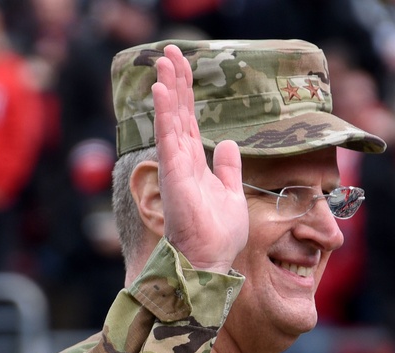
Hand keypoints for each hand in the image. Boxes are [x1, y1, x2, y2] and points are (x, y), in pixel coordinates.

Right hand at [152, 44, 248, 272]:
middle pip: (178, 114)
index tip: (184, 66)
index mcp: (195, 165)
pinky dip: (166, 114)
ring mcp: (176, 168)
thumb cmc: (218, 234)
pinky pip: (169, 138)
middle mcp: (182, 162)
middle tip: (170, 52)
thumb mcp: (231, 194)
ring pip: (171, 121)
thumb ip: (227, 168)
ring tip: (164, 62)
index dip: (187, 94)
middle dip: (176, 82)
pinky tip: (163, 91)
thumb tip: (227, 143)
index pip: (189, 121)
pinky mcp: (175, 175)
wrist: (211, 260)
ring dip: (168, 90)